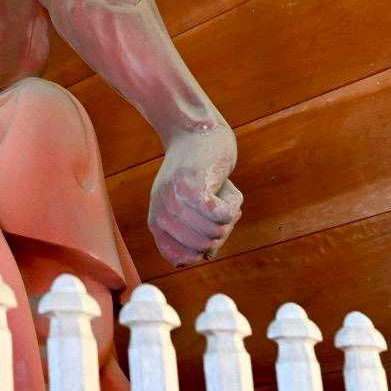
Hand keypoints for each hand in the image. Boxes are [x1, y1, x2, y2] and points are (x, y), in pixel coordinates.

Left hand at [148, 132, 241, 265]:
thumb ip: (200, 234)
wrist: (197, 132)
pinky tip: (227, 190)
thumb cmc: (200, 173)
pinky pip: (221, 217)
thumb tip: (207, 256)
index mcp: (157, 221)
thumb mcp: (194, 207)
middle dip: (220, 231)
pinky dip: (232, 207)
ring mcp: (175, 200)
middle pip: (203, 246)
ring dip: (229, 215)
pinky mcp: (193, 188)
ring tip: (222, 194)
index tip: (208, 229)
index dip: (201, 250)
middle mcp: (162, 213)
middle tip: (220, 206)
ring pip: (215, 232)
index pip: (179, 258)